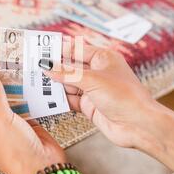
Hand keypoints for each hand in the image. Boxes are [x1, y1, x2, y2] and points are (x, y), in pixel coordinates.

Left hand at [0, 69, 65, 173]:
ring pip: (4, 102)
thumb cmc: (16, 155)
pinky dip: (21, 94)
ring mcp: (7, 126)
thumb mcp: (1, 120)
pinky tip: (19, 80)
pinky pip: (20, 104)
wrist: (44, 167)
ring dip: (5, 89)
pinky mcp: (24, 123)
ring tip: (2, 67)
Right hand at [40, 42, 161, 150]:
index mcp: (103, 58)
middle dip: (54, 68)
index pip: (76, 49)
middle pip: (71, 67)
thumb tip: (48, 66)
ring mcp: (93, 90)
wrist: (139, 126)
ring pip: (68, 84)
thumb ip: (67, 73)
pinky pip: (70, 99)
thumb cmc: (124, 97)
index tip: (41, 48)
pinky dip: (60, 99)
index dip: (59, 49)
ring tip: (36, 82)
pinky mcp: (90, 106)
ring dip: (55, 84)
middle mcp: (98, 73)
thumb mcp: (92, 80)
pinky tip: (47, 98)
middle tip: (34, 66)